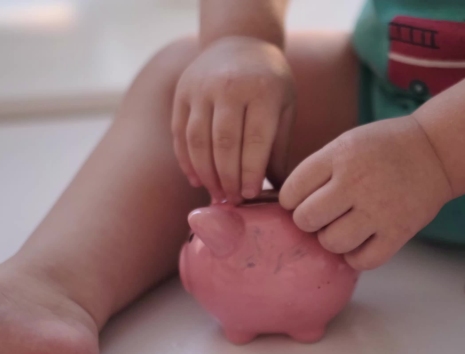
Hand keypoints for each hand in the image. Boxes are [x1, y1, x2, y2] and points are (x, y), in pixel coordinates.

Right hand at [172, 36, 294, 202]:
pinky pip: (180, 133)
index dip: (251, 171)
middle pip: (224, 143)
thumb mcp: (284, 107)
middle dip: (228, 178)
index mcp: (262, 90)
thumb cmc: (270, 82)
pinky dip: (186, 160)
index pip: (254, 139)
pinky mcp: (182, 92)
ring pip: (198, 140)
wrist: (240, 41)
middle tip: (233, 201)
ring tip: (216, 194)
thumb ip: (279, 147)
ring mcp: (201, 88)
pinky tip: (196, 179)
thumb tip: (281, 190)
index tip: (250, 195)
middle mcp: (229, 87)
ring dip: (206, 173)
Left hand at [279, 116, 452, 269]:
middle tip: (323, 216)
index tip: (303, 200)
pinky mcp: (399, 232)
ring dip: (331, 240)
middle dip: (308, 221)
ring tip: (343, 227)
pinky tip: (360, 242)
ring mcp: (379, 209)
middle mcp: (357, 182)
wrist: (436, 152)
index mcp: (340, 156)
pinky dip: (356, 257)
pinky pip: (362, 261)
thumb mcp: (346, 143)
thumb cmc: (384, 148)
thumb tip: (285, 205)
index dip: (291, 201)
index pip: (291, 191)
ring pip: (331, 243)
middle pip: (306, 220)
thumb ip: (318, 170)